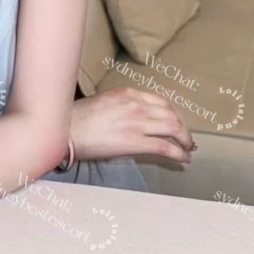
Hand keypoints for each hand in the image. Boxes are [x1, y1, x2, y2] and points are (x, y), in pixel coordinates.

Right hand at [70, 87, 194, 164]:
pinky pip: (165, 147)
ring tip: (187, 150)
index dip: (174, 114)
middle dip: (183, 129)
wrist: (66, 130)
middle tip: (186, 139)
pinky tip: (182, 159)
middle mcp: (136, 105)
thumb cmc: (79, 118)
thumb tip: (138, 120)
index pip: (161, 102)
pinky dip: (178, 153)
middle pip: (171, 115)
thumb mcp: (105, 102)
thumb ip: (124, 106)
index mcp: (128, 93)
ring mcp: (136, 123)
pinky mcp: (135, 142)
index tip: (177, 123)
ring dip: (185, 141)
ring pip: (173, 129)